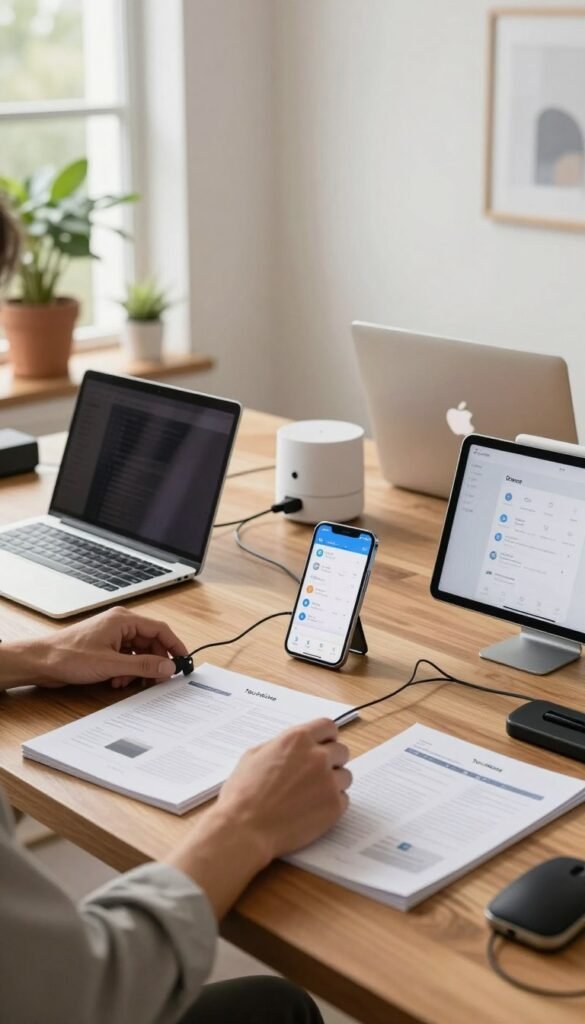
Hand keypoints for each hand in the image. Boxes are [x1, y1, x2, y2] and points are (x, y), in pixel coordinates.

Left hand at [2, 606, 187, 689]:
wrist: (41, 662)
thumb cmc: (68, 656)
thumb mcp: (111, 665)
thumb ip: (143, 666)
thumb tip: (167, 666)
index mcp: (124, 620)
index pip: (160, 629)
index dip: (175, 646)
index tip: (183, 661)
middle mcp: (120, 625)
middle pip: (151, 642)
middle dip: (155, 663)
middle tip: (159, 680)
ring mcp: (112, 636)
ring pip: (139, 653)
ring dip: (139, 670)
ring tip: (132, 683)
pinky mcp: (105, 648)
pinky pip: (126, 659)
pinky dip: (127, 672)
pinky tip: (117, 682)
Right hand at [166, 718, 351, 917]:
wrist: (245, 828)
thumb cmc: (243, 794)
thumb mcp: (254, 755)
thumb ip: (280, 746)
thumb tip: (293, 747)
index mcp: (298, 739)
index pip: (328, 727)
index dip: (326, 737)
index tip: (324, 745)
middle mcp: (318, 756)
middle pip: (341, 751)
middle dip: (332, 760)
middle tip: (317, 773)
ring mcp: (328, 781)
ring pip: (345, 776)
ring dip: (333, 782)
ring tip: (312, 794)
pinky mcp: (334, 806)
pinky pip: (343, 799)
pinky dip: (332, 803)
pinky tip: (312, 809)